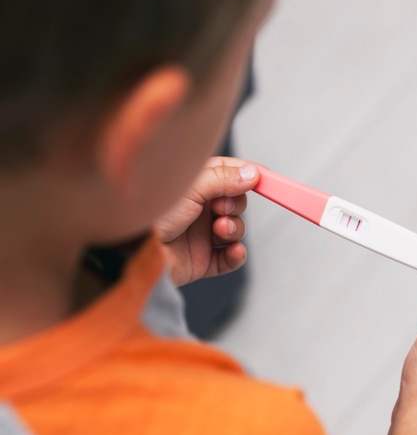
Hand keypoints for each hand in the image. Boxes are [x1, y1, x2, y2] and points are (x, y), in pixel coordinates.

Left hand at [155, 156, 259, 285]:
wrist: (132, 253)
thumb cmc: (150, 215)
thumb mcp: (191, 188)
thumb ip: (224, 179)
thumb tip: (252, 173)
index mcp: (193, 185)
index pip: (228, 173)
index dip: (248, 174)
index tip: (266, 177)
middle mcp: (198, 208)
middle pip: (236, 202)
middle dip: (237, 205)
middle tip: (222, 208)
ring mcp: (200, 235)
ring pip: (235, 229)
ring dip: (235, 229)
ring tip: (220, 230)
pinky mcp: (201, 261)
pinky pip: (230, 258)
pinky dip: (236, 255)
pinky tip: (233, 251)